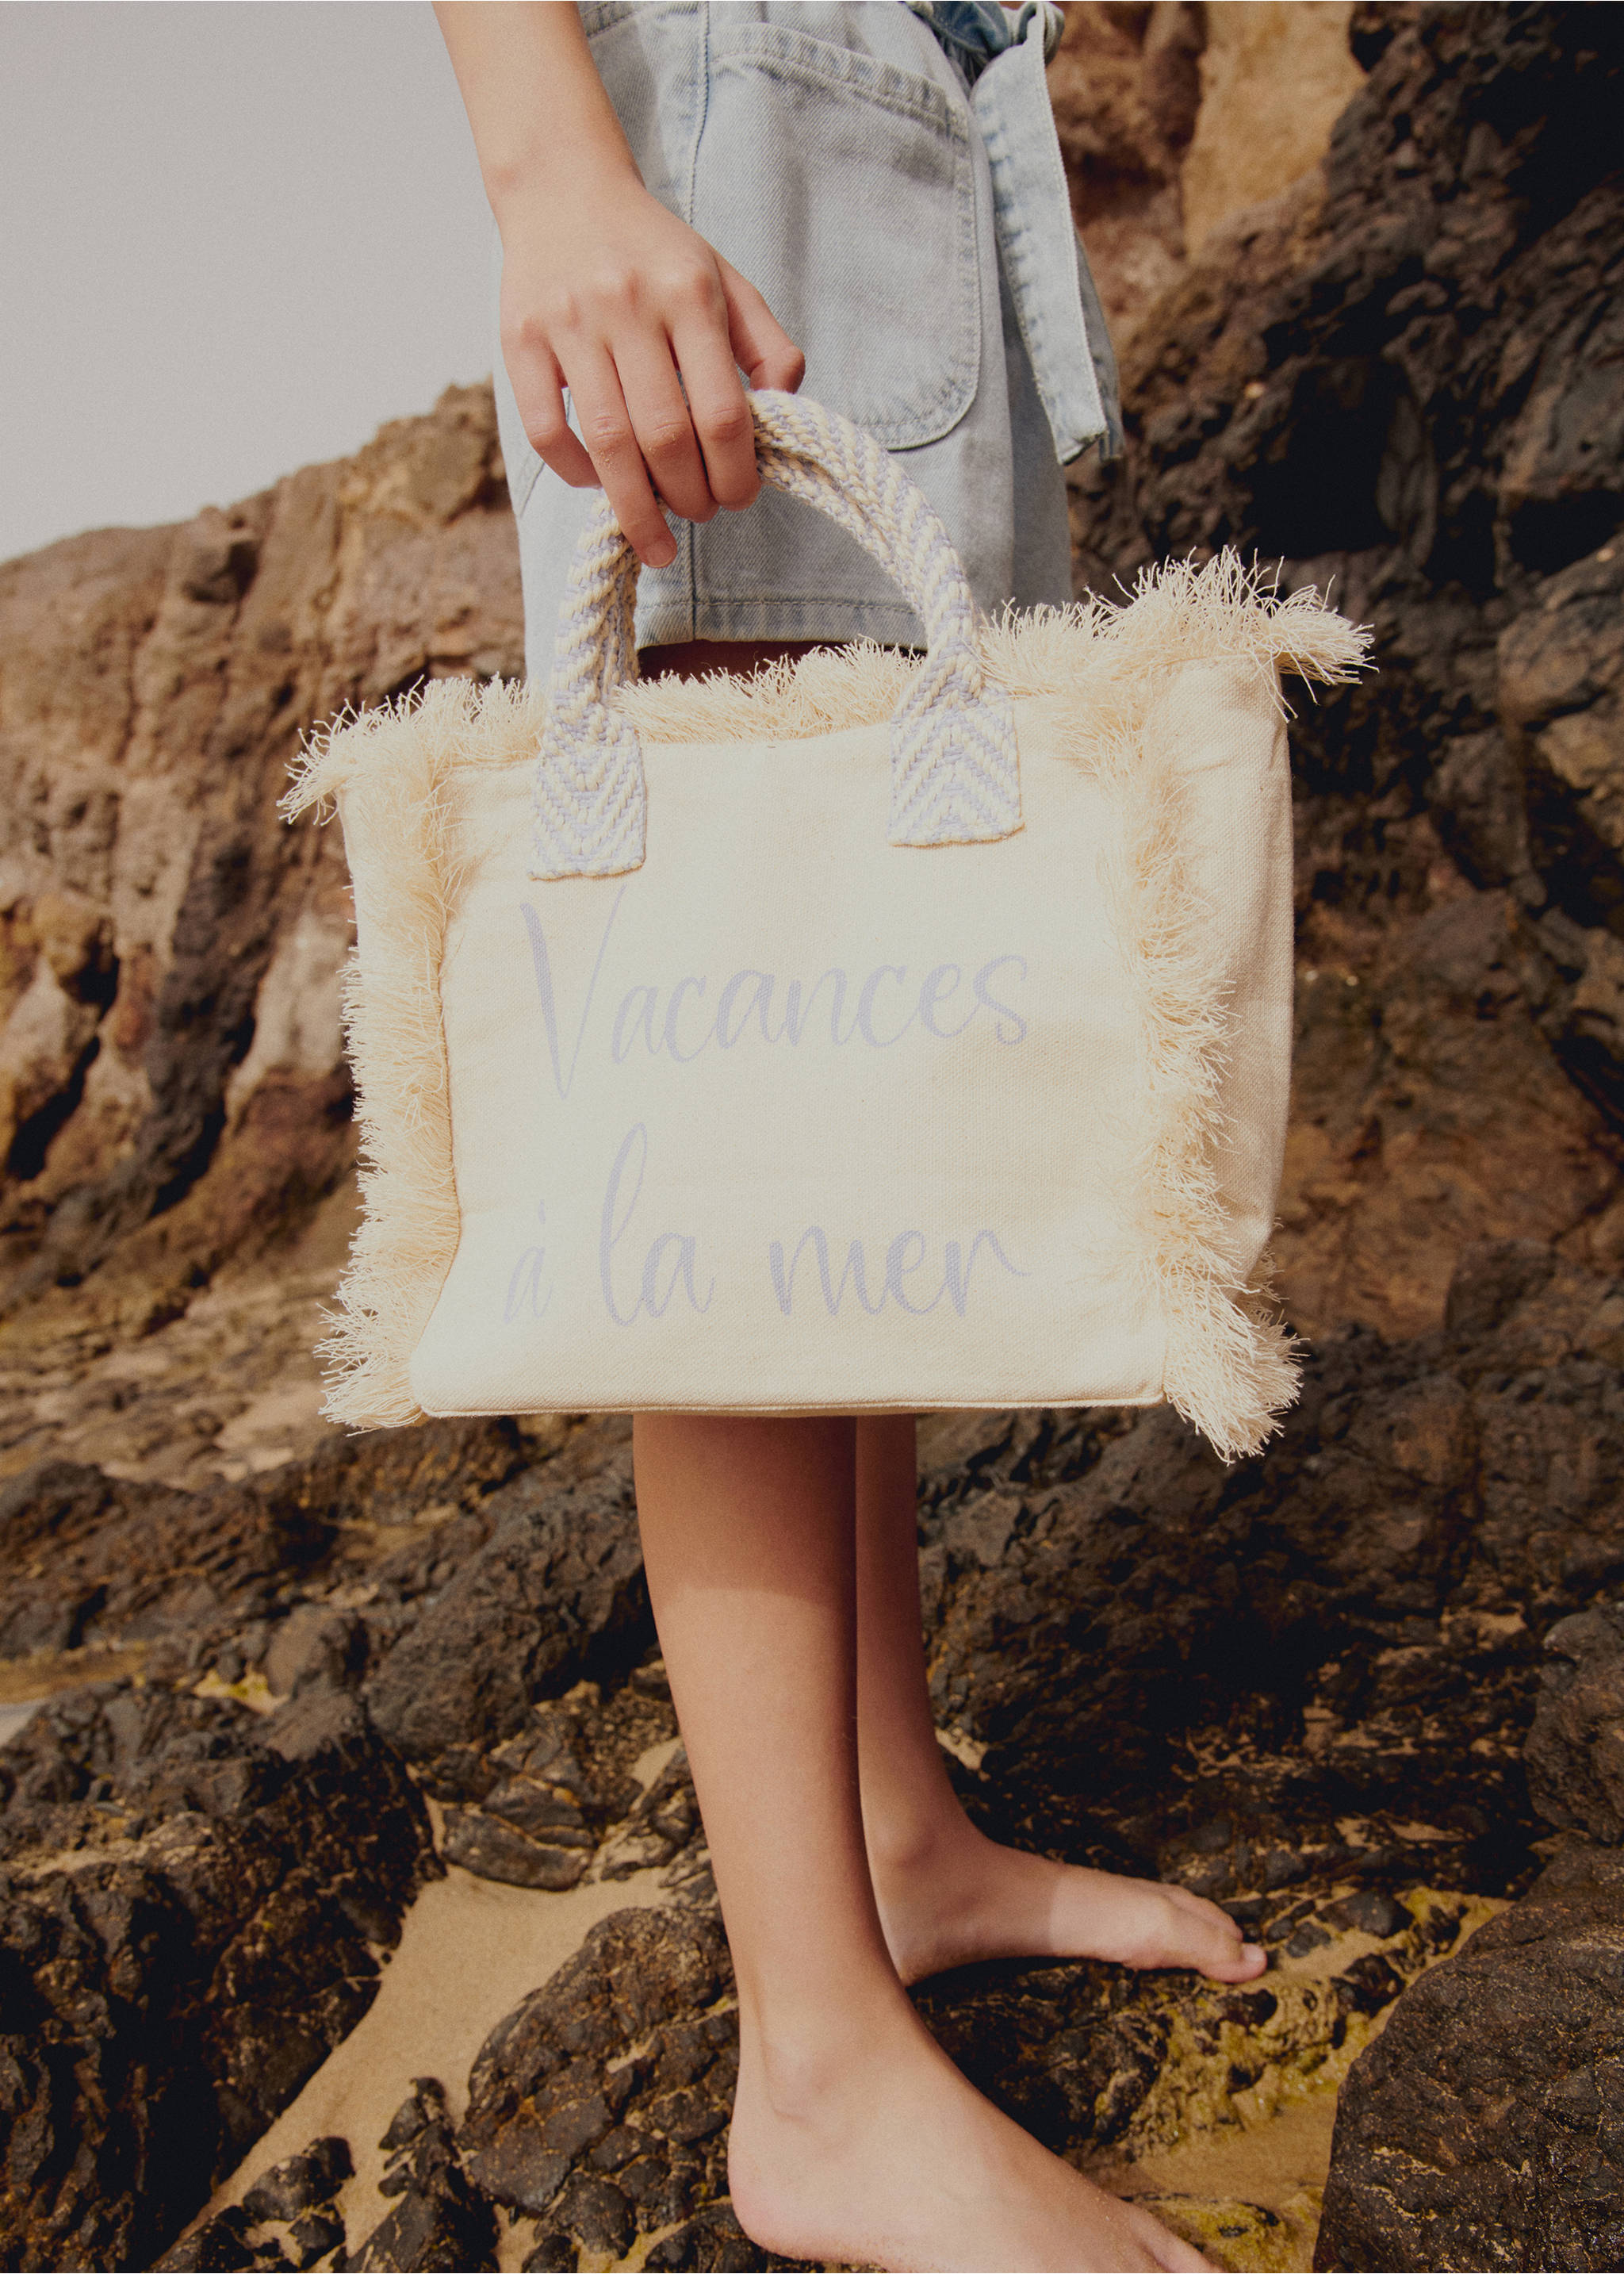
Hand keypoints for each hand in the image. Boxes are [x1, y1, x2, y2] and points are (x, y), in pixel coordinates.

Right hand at [498, 166, 804, 566]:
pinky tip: (600, 485)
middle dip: (690, 497)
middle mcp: (628, 305)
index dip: (736, 473)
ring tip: (656, 540)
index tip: (738, 498)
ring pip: (608, 444)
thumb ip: (766, 345)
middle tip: (699, 515)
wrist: (564, 191)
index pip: (723, 413)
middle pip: (666, 438)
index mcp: (689, 294)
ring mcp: (569, 323)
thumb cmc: (654, 252)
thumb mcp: (725, 280)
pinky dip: (577, 473)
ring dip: (637, 508)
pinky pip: (546, 430)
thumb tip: (784, 414)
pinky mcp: (519, 338)